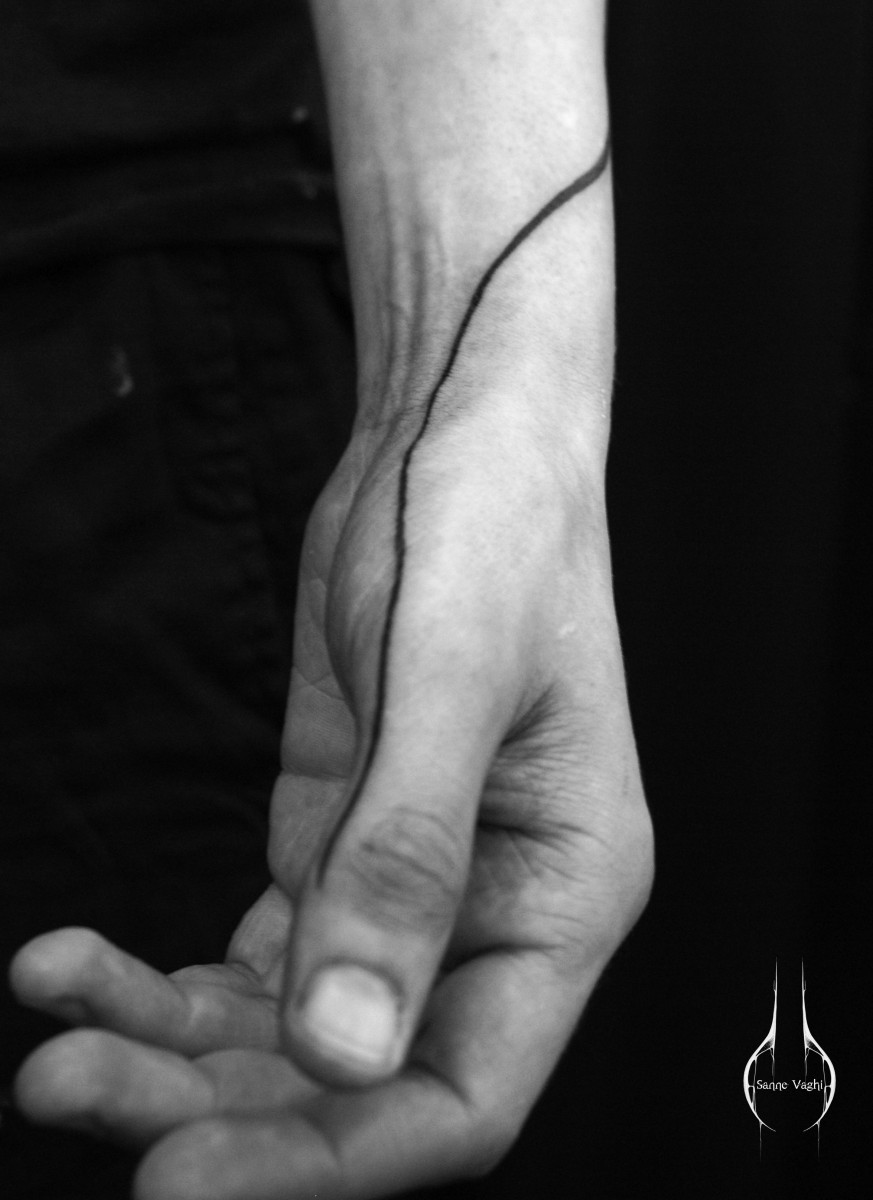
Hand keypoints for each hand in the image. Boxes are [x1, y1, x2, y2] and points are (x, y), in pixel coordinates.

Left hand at [11, 395, 652, 1198]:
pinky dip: (161, 977)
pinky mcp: (335, 840)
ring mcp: (405, 882)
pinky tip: (78, 961)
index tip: (184, 1179)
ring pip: (289, 1027)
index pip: (463, 1096)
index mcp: (564, 895)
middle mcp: (489, 911)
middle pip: (355, 1079)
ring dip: (168, 1047)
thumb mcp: (452, 675)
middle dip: (215, 1106)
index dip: (333, 1159)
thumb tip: (347, 1047)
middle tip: (73, 1091)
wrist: (455, 438)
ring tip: (52, 1028)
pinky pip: (251, 954)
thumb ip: (407, 857)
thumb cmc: (494, 527)